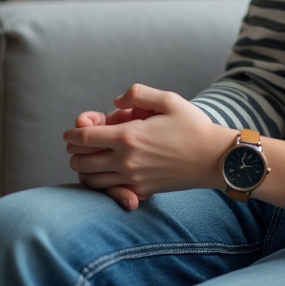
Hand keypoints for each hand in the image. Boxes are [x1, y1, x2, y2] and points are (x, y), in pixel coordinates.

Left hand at [64, 84, 231, 209]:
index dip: (72, 134)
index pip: (83, 138)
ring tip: (91, 158)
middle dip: (75, 151)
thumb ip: (137, 93)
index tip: (70, 132)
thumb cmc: (193, 126)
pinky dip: (102, 184)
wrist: (214, 158)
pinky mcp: (142, 190)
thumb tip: (115, 101)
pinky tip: (108, 173)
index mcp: (129, 136)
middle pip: (81, 162)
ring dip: (85, 169)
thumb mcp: (168, 99)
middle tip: (82, 144)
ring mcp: (133, 179)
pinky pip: (110, 192)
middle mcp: (126, 160)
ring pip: (92, 180)